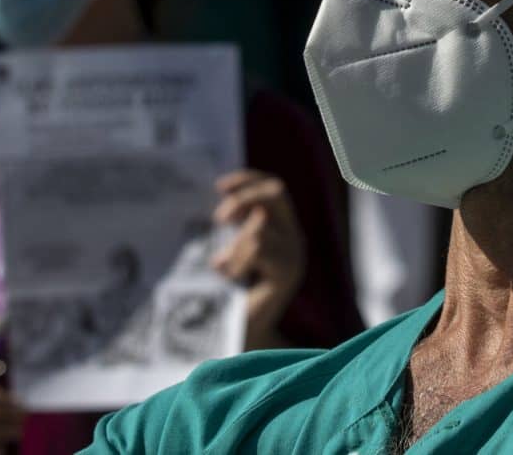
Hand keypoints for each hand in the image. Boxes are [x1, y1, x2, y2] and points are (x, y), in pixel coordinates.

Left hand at [210, 170, 304, 350]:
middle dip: (243, 198)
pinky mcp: (286, 274)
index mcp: (284, 228)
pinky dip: (237, 259)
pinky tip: (228, 276)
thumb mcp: (233, 248)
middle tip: (218, 218)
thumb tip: (218, 195)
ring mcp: (294, 255)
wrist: (242, 333)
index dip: (248, 180)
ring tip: (223, 265)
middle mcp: (295, 237)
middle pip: (275, 194)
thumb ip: (234, 225)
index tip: (219, 186)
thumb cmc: (232, 291)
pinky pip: (258, 249)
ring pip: (260, 226)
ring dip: (235, 243)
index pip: (274, 188)